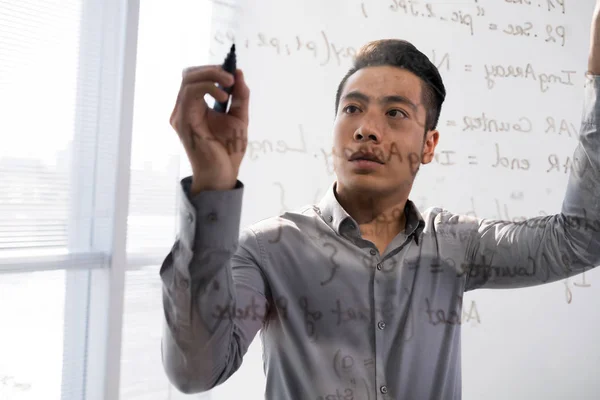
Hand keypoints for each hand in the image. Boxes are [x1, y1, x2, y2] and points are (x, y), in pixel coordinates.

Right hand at [170, 65, 249, 194]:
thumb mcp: (239, 117)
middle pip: (189, 75)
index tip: (232, 74)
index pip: (196, 78)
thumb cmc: (228, 151)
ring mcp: (181, 114)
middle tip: (231, 77)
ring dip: (211, 76)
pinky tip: (223, 97)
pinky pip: (190, 93)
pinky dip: (208, 88)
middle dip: (211, 70)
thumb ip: (239, 96)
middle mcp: (184, 109)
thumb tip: (238, 73)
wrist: (222, 174)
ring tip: (229, 84)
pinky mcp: (183, 120)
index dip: (213, 71)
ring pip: (188, 80)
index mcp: (194, 107)